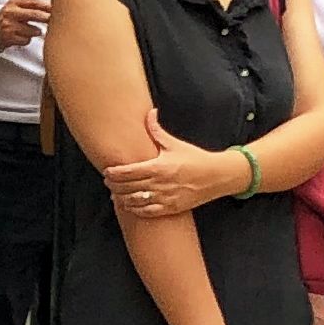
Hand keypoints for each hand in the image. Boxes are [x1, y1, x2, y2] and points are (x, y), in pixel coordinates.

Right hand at [0, 0, 51, 50]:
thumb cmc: (7, 20)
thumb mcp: (16, 8)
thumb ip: (30, 6)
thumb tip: (52, 6)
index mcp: (14, 2)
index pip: (34, 1)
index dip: (47, 5)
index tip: (57, 8)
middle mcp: (10, 12)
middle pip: (34, 14)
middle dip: (47, 18)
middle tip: (54, 20)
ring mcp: (8, 25)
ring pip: (32, 30)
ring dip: (36, 31)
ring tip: (33, 30)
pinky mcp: (8, 37)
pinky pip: (26, 40)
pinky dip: (27, 40)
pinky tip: (21, 37)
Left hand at [104, 115, 239, 223]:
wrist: (217, 176)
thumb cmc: (195, 158)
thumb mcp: (175, 144)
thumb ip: (157, 130)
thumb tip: (149, 112)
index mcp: (158, 167)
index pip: (128, 172)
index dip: (113, 173)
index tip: (106, 171)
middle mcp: (159, 184)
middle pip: (127, 187)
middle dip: (113, 186)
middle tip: (107, 182)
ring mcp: (164, 198)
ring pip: (134, 201)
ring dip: (121, 198)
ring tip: (115, 194)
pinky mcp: (170, 208)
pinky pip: (147, 212)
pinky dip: (135, 210)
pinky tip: (129, 205)